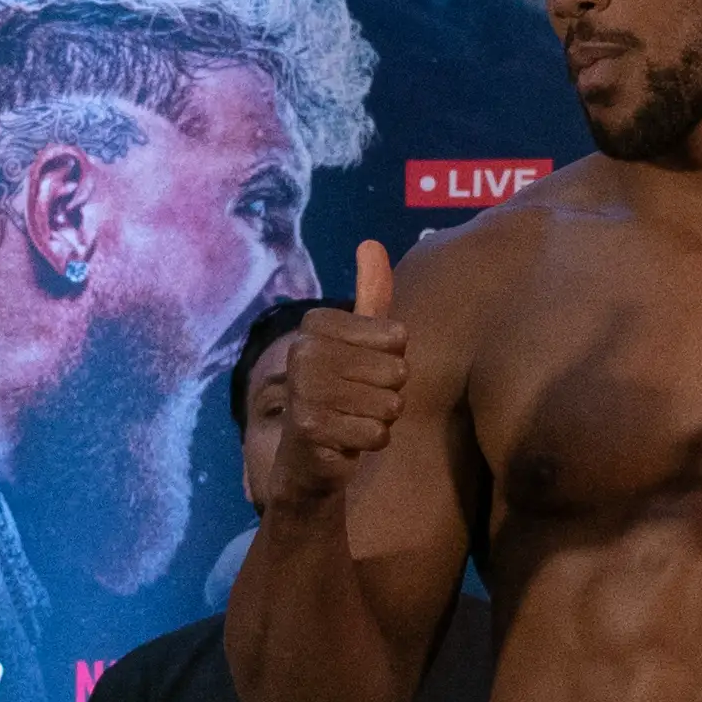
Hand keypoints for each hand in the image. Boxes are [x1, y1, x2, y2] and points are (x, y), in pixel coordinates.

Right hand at [271, 240, 407, 505]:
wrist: (310, 458)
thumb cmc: (344, 394)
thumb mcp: (360, 343)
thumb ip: (370, 296)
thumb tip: (371, 243)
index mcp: (316, 325)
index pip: (397, 336)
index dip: (394, 358)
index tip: (366, 370)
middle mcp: (303, 351)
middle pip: (397, 370)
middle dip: (390, 393)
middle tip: (361, 401)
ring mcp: (304, 390)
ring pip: (389, 404)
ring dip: (381, 419)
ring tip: (354, 419)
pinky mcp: (310, 427)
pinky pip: (376, 433)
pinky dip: (371, 442)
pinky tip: (348, 441)